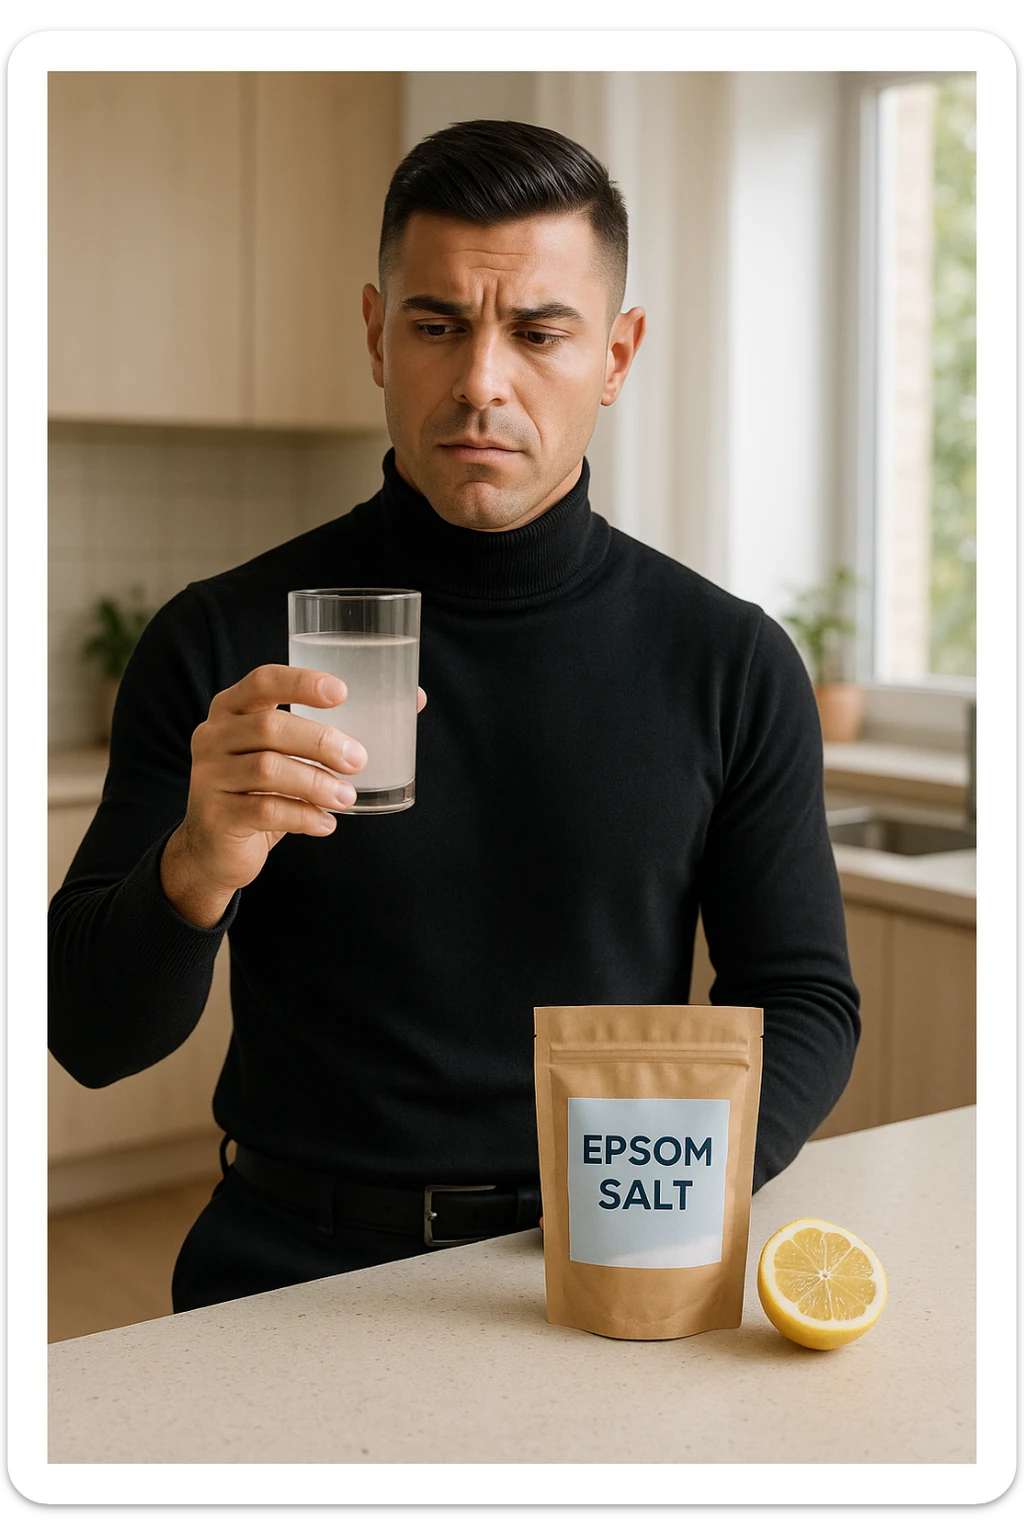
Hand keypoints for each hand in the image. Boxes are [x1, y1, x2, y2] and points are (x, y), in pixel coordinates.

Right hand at [160, 665, 426, 926]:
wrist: (214, 848)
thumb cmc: (262, 789)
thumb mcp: (288, 753)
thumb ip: (333, 729)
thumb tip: (413, 700)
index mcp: (232, 708)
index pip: (263, 681)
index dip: (301, 683)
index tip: (342, 693)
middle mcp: (213, 736)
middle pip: (270, 728)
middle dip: (321, 742)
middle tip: (358, 760)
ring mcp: (208, 776)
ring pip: (268, 770)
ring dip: (317, 783)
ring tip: (347, 797)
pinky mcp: (215, 815)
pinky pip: (265, 811)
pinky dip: (303, 817)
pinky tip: (326, 823)